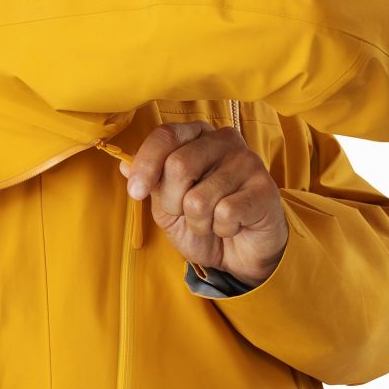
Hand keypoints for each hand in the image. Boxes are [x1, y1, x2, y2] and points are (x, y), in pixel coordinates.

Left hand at [118, 121, 288, 286]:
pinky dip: (221, 228)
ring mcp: (248, 162)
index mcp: (198, 135)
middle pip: (179, 166)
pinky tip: (233, 225)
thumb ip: (150, 183)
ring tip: (213, 221)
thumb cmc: (204, 221)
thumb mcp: (167, 204)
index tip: (135, 192)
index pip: (165, 136)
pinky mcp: (265, 188)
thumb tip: (124, 164)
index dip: (145, 165)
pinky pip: (225, 213)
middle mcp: (224, 140)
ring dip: (199, 222)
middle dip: (173, 202)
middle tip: (186, 213)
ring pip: (199, 198)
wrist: (239, 252)